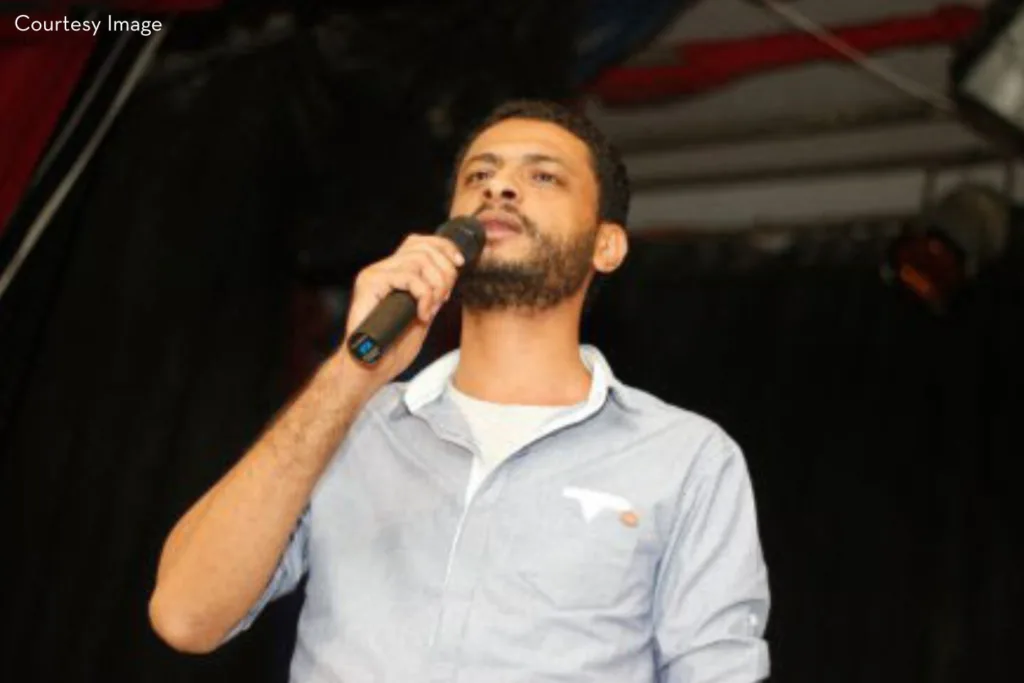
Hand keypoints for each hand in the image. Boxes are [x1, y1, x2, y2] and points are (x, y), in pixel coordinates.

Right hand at [337, 233, 465, 388]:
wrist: (369, 368)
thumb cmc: (391, 349)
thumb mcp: (421, 318)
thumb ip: (431, 297)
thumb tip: (449, 279)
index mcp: (393, 273)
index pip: (420, 243)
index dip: (444, 248)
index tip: (459, 264)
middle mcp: (382, 269)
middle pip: (422, 247)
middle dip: (445, 271)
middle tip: (444, 298)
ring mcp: (374, 275)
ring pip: (418, 259)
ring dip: (436, 285)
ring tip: (432, 308)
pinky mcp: (369, 284)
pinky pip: (408, 276)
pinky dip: (424, 295)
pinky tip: (422, 314)